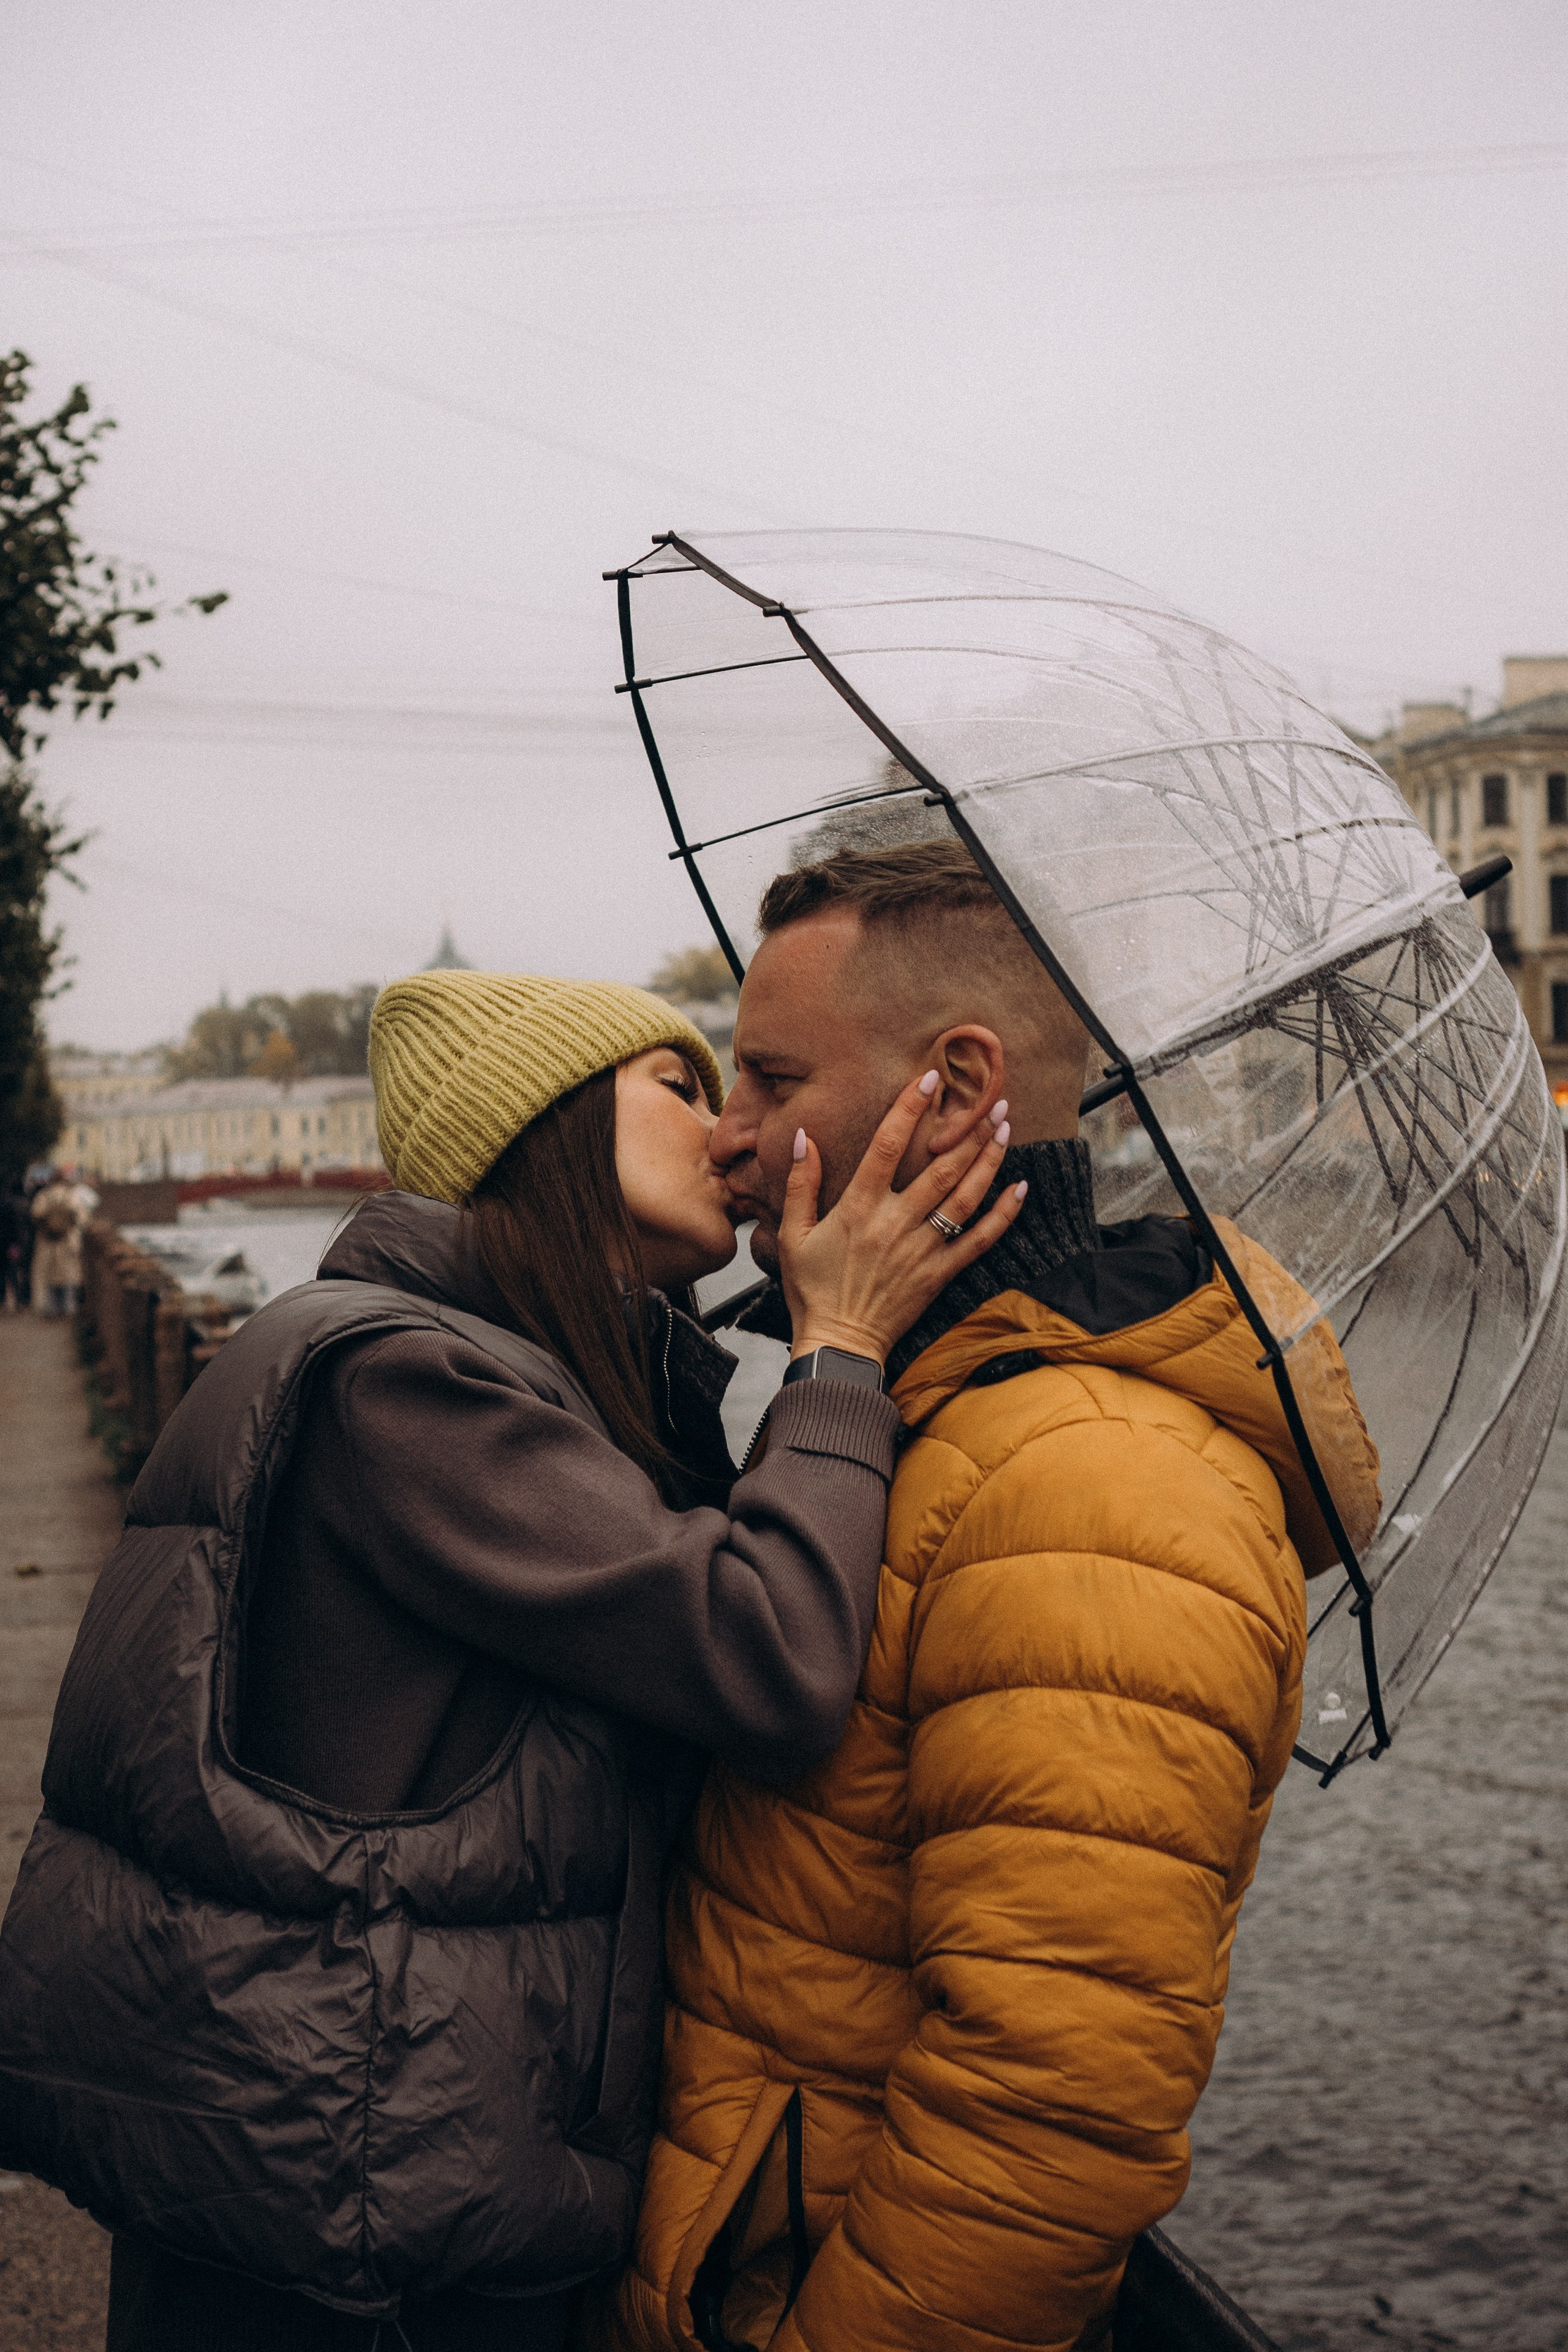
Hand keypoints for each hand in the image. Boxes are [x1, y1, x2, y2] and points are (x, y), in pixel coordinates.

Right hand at [777, 1072, 1027, 1367]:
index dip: (909, 1108)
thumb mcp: (792, 1235)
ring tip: (1006, 1127)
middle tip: (992, 1099)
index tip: (929, 1079)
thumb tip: (805, 1137)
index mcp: (857, 1207)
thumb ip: (800, 1184)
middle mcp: (894, 1223)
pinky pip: (979, 1240)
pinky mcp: (939, 1273)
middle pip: (940, 1166)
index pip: (887, 1145)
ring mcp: (921, 1249)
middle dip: (969, 1129)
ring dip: (989, 1159)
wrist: (838, 1344)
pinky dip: (1003, 1214)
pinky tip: (1020, 1188)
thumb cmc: (811, 1288)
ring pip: (964, 1196)